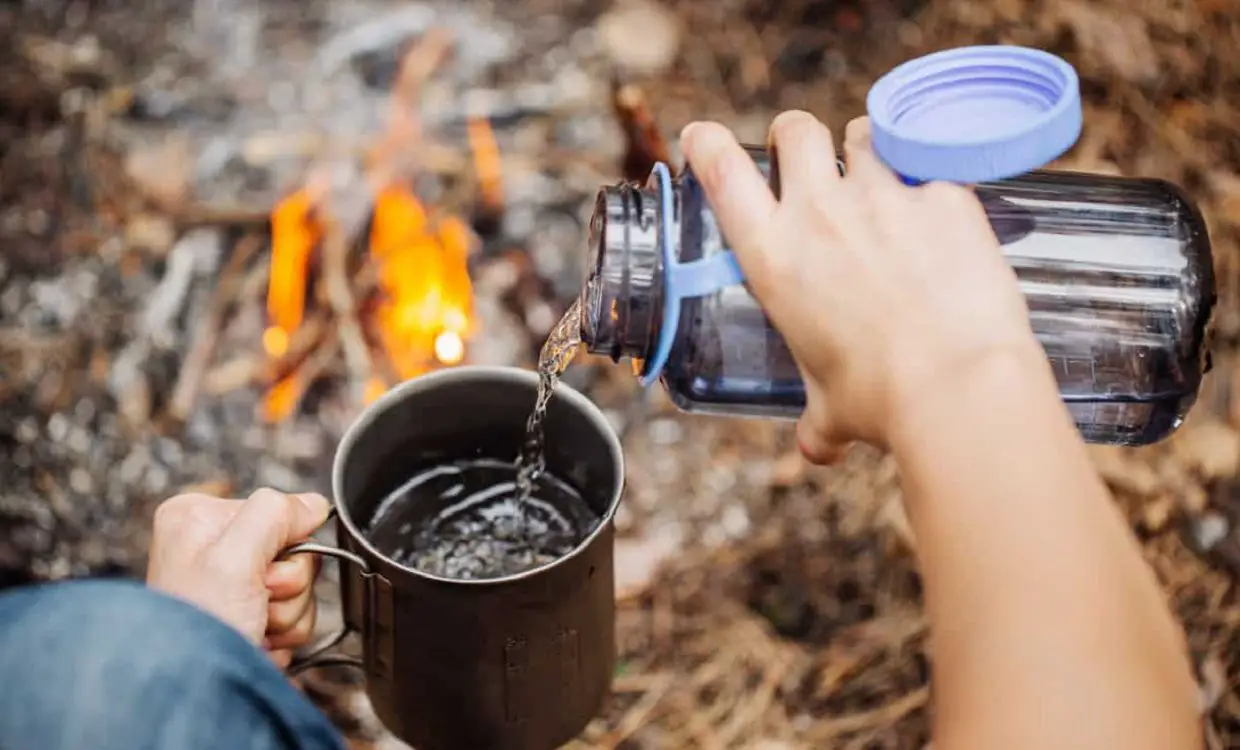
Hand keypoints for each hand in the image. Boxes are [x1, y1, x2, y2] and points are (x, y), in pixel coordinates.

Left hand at [146, 489, 330, 665]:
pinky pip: (292, 617)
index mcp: (198, 519)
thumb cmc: (195, 632)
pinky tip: (256, 644)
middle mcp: (212, 550)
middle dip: (286, 588)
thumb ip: (274, 514)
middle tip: (256, 605)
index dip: (285, 547)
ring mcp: (230, 589)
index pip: (279, 513)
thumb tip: (313, 504)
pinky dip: (282, 637)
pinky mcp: (246, 619)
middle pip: (294, 553)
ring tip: (253, 629)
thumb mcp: (232, 558)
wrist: (190, 696)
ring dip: (286, 617)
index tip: (261, 573)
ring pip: (298, 589)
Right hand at [680, 112, 1042, 458]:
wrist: (958, 384)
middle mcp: (820, 213)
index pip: (722, 172)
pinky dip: (930, 180)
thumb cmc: (883, 399)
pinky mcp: (944, 193)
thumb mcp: (831, 408)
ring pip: (863, 135)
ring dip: (865, 150)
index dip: (708, 143)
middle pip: (795, 129)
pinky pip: (930, 163)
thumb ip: (819, 422)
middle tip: (808, 159)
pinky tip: (941, 213)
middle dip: (795, 135)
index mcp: (774, 258)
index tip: (704, 138)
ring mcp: (884, 195)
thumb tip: (818, 446)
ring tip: (881, 182)